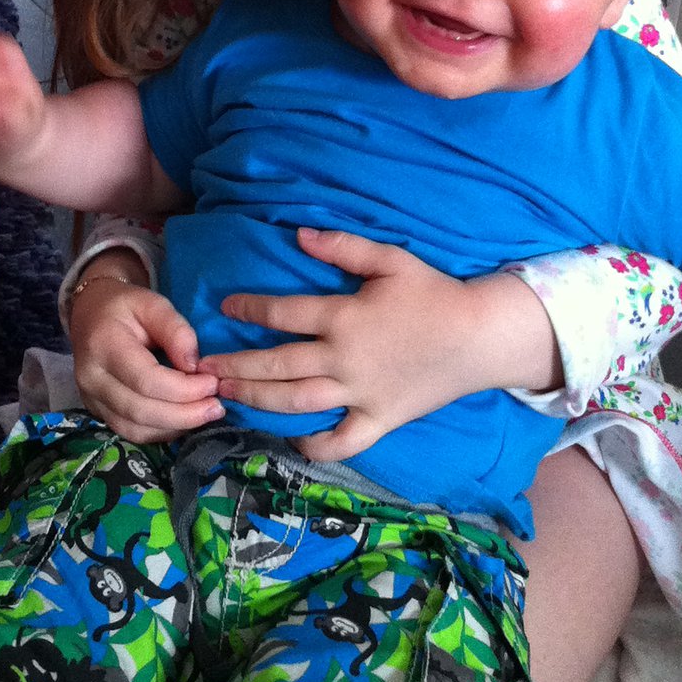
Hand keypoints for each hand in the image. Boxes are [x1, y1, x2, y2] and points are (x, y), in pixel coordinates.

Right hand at [71, 277, 223, 444]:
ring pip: (136, 429)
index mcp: (104, 345)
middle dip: (185, 414)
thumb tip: (195, 365)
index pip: (146, 380)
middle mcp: (92, 378)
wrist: (89, 314)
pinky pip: (131, 433)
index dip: (184, 389)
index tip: (212, 383)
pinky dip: (161, 432)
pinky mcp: (98, 412)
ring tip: (205, 414)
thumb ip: (176, 330)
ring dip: (175, 427)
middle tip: (216, 406)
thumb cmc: (124, 306)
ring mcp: (91, 398)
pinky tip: (184, 420)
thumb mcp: (152, 303)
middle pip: (141, 410)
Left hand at [199, 228, 537, 461]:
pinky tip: (290, 442)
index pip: (283, 312)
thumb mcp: (390, 259)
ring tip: (226, 396)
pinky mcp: (379, 420)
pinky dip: (314, 445)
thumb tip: (297, 236)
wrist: (479, 337)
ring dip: (257, 399)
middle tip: (203, 368)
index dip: (250, 307)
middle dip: (236, 365)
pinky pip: (341, 441)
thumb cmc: (434, 294)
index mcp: (344, 317)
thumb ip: (342, 247)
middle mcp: (344, 360)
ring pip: (297, 402)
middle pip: (278, 364)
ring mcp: (360, 394)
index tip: (225, 306)